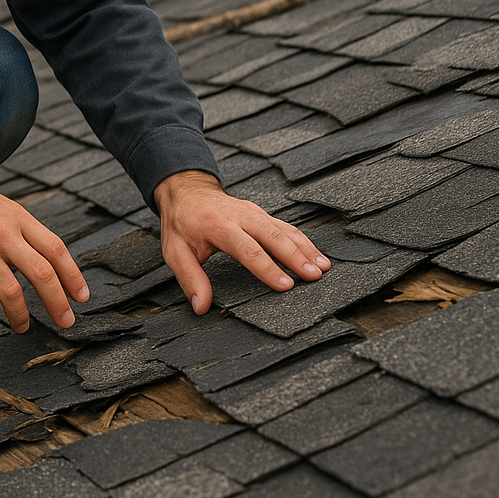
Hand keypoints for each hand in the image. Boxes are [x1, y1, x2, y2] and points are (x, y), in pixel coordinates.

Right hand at [0, 162, 88, 332]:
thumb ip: (19, 229)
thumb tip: (41, 258)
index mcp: (16, 216)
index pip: (55, 247)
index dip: (72, 274)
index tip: (80, 295)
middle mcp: (2, 232)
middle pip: (41, 273)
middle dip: (57, 303)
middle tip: (66, 321)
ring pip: (12, 293)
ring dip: (21, 317)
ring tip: (23, 326)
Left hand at [154, 170, 330, 314]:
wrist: (186, 191)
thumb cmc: (181, 223)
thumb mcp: (175, 251)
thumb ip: (190, 278)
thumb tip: (201, 307)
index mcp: (217, 225)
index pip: (247, 248)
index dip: (267, 268)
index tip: (286, 285)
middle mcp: (239, 215)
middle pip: (271, 235)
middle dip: (295, 256)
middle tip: (314, 276)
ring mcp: (252, 212)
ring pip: (282, 229)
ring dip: (304, 247)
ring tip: (323, 267)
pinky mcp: (260, 213)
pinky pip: (284, 226)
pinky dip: (302, 240)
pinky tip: (316, 255)